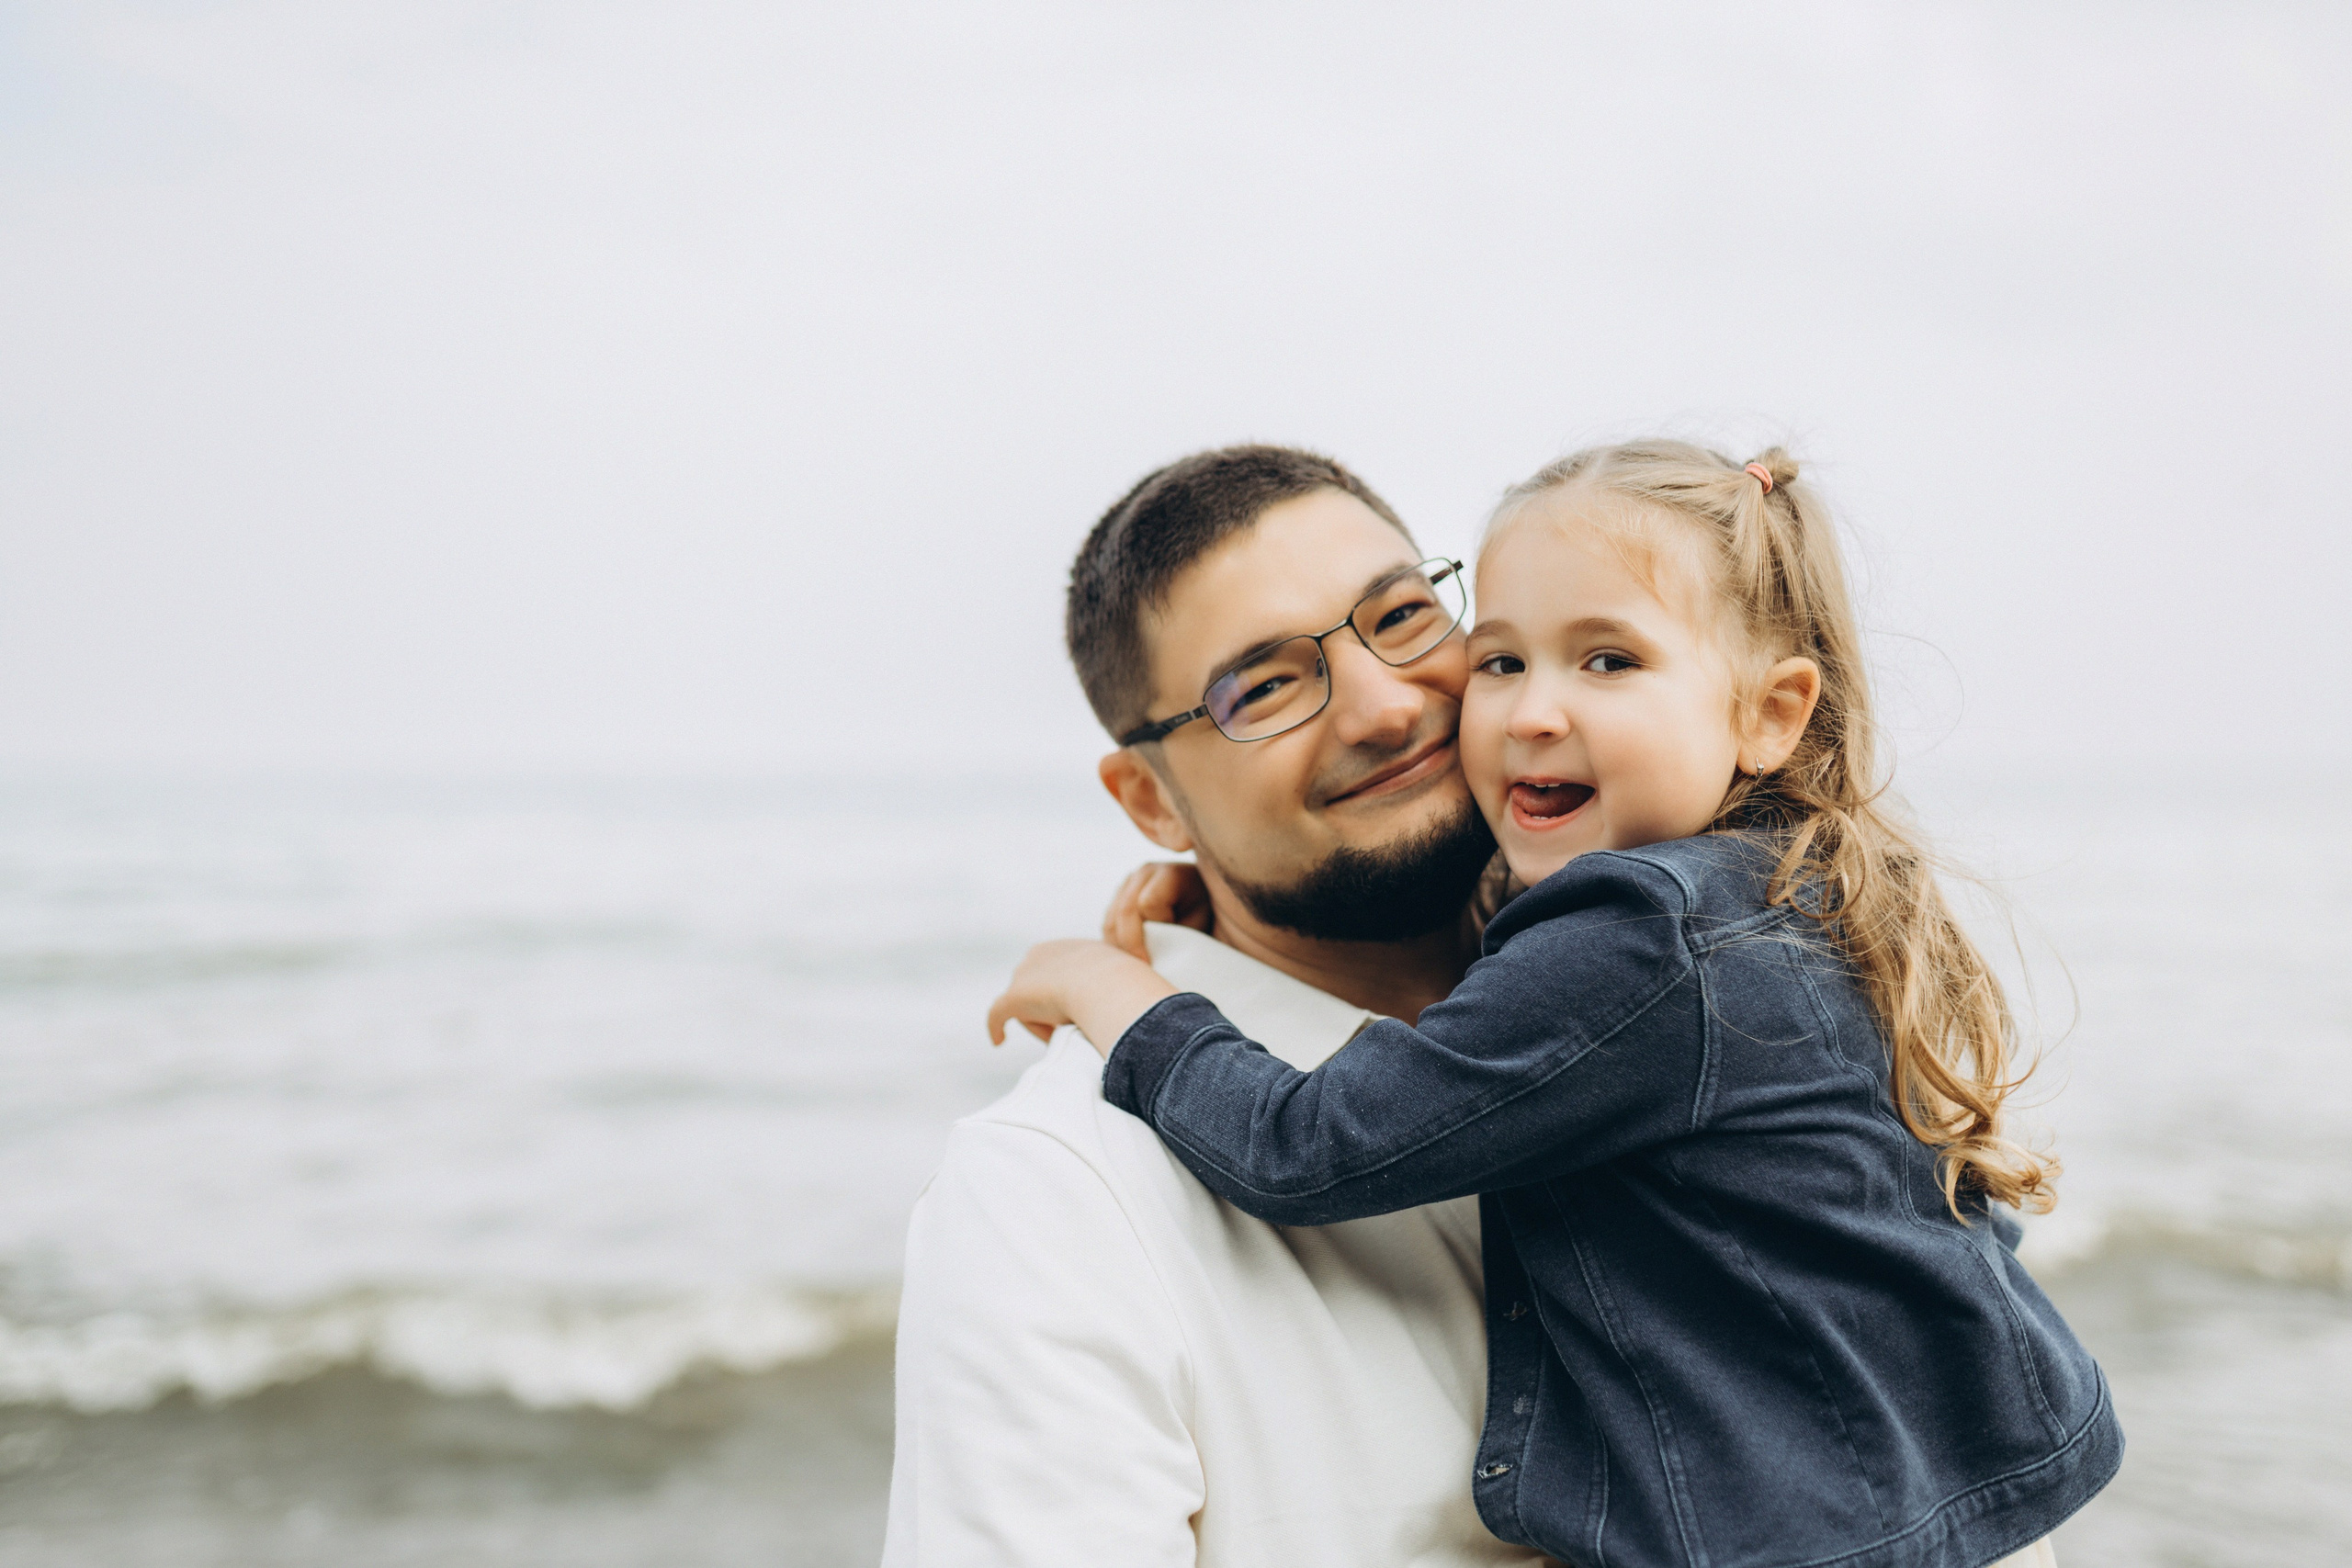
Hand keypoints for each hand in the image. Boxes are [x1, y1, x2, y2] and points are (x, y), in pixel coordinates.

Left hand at [987, 938, 1180, 1058]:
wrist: (1109, 986)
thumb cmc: (1127, 987)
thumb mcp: (1128, 982)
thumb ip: (1121, 992)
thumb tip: (1135, 1010)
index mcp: (1069, 948)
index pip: (1060, 976)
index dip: (1068, 1000)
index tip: (1081, 1016)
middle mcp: (1041, 954)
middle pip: (1038, 990)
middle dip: (1049, 1010)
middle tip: (1073, 1027)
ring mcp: (1025, 975)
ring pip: (1024, 1006)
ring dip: (1039, 1023)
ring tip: (1063, 1032)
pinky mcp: (1014, 998)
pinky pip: (998, 1014)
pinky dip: (996, 1027)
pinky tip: (998, 1040)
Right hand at [1102, 861, 1212, 959]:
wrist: (1198, 896)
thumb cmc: (1201, 913)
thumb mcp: (1199, 922)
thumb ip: (1176, 935)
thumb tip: (1153, 958)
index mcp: (1170, 874)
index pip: (1149, 903)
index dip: (1154, 931)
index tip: (1164, 952)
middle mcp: (1145, 873)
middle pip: (1124, 911)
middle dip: (1131, 944)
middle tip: (1145, 967)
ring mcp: (1128, 883)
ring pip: (1111, 920)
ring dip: (1121, 946)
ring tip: (1140, 963)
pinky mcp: (1117, 896)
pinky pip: (1108, 925)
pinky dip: (1116, 944)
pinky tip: (1132, 955)